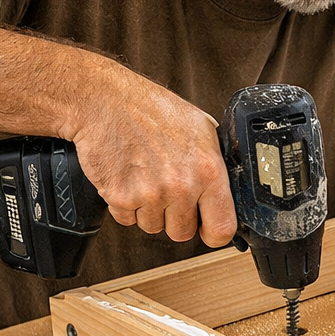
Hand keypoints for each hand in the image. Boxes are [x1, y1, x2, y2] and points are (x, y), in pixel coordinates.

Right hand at [68, 75, 236, 245]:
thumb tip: (228, 189)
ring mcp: (150, 194)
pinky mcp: (120, 198)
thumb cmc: (152, 111)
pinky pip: (127, 220)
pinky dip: (126, 205)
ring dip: (149, 210)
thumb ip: (216, 163)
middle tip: (168, 191)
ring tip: (146, 178)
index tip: (207, 228)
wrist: (106, 102)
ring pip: (153, 227)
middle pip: (182, 232)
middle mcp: (181, 186)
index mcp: (208, 171)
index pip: (222, 229)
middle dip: (176, 217)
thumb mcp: (202, 129)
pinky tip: (129, 179)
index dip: (214, 232)